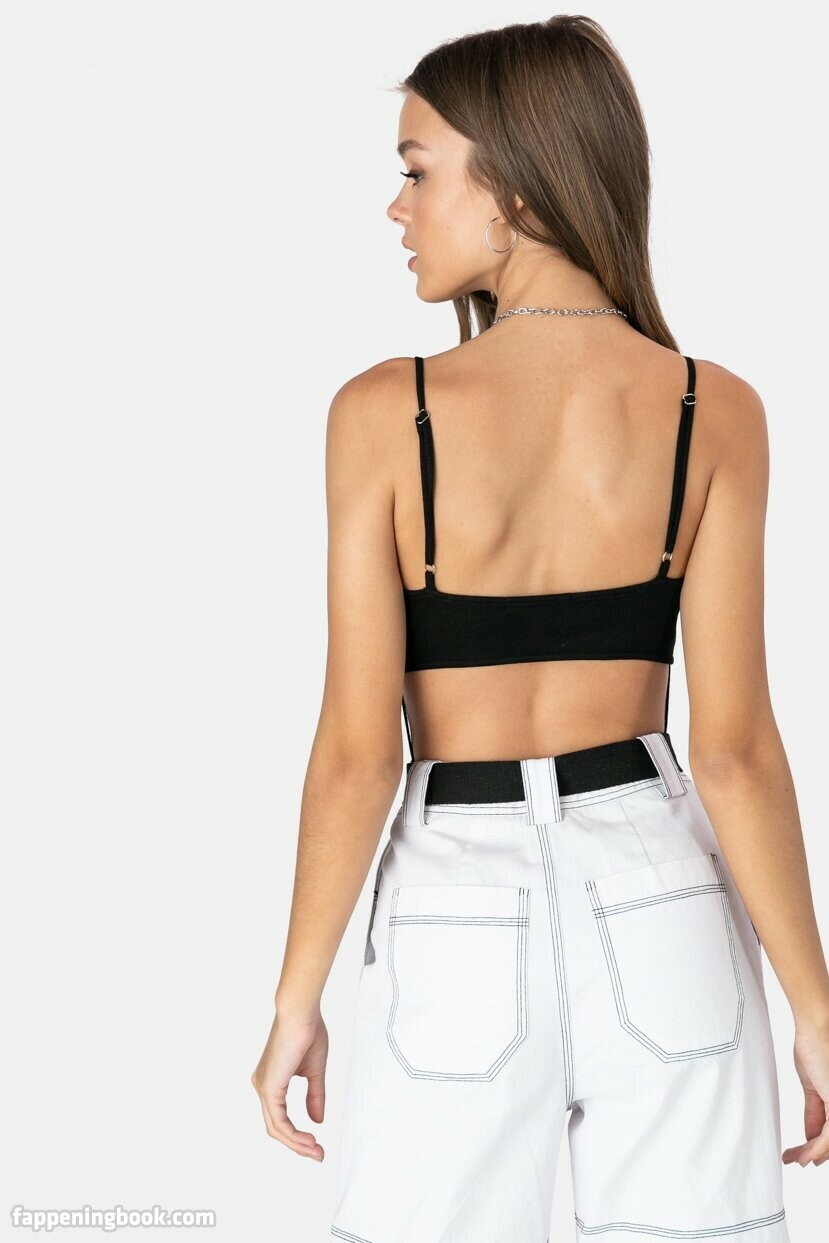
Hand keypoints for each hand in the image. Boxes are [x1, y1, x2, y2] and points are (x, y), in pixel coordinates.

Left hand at [251, 1005, 328, 1161]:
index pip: (280, 1118)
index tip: (318, 1144)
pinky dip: (293, 1135)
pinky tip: (309, 1139)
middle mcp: (263, 1086)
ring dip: (297, 1144)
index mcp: (272, 1080)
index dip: (298, 1136)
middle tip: (318, 1154)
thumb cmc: (308, 1032)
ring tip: (316, 1150)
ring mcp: (263, 1087)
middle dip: (298, 1145)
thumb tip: (317, 1120)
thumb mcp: (314, 1071)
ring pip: (276, 1129)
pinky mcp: (269, 1087)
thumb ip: (314, 1096)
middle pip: (277, 1128)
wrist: (302, 1013)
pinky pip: (278, 1121)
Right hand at [782, 1020, 828, 1165]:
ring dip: (812, 1154)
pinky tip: (802, 1153)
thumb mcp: (814, 1087)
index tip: (804, 1154)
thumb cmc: (816, 1046)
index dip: (818, 1146)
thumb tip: (810, 1134)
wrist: (817, 1028)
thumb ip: (814, 1113)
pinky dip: (814, 1148)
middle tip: (796, 1159)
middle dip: (815, 1154)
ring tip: (793, 1157)